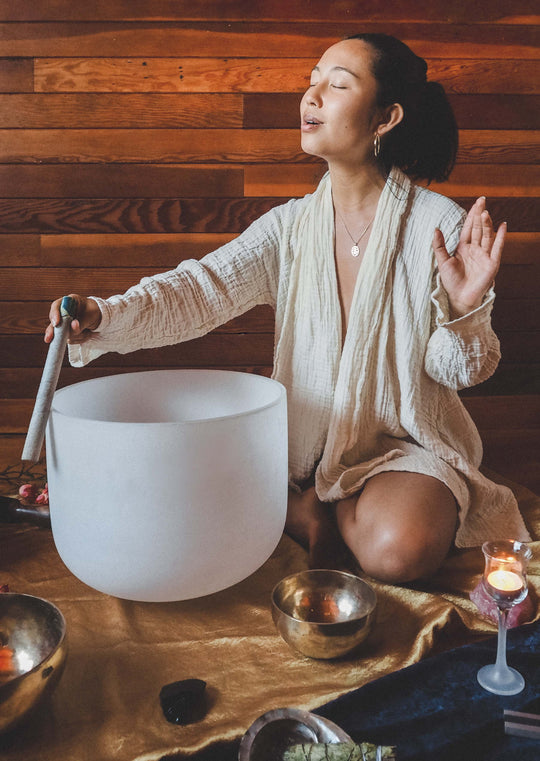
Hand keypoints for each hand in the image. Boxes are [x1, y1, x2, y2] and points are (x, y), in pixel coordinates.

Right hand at [44, 294, 101, 343]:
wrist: (100, 318)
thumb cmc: (94, 311)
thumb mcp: (91, 315)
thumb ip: (81, 323)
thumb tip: (71, 330)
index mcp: (69, 301)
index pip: (56, 306)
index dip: (54, 314)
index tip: (56, 323)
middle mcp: (63, 312)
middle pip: (53, 322)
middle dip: (52, 331)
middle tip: (48, 339)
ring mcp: (64, 323)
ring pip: (63, 334)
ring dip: (77, 336)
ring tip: (88, 332)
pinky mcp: (67, 332)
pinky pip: (70, 339)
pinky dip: (79, 339)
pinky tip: (87, 334)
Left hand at [432, 197, 505, 318]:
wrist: (459, 298)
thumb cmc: (451, 282)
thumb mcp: (442, 261)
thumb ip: (439, 245)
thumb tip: (435, 228)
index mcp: (463, 248)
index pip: (469, 228)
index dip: (472, 215)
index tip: (476, 203)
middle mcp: (475, 249)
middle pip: (478, 228)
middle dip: (480, 215)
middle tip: (482, 200)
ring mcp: (484, 255)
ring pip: (486, 236)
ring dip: (486, 224)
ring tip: (485, 213)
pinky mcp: (492, 263)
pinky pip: (497, 247)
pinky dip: (501, 237)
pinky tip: (503, 226)